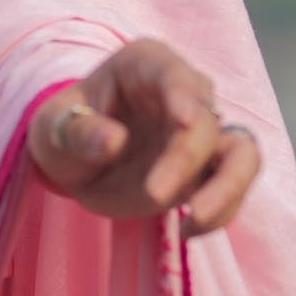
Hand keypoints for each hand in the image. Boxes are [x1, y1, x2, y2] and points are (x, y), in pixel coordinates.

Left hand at [24, 36, 261, 241]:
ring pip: (242, 153)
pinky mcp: (209, 169)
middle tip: (153, 193)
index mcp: (145, 65)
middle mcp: (184, 92)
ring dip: (229, 186)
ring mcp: (202, 131)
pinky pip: (234, 187)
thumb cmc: (64, 128)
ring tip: (194, 218)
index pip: (173, 73)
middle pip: (206, 121)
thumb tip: (114, 141)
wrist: (76, 161)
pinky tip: (186, 230)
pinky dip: (222, 211)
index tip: (185, 120)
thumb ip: (79, 132)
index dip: (183, 94)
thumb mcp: (53, 127)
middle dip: (185, 159)